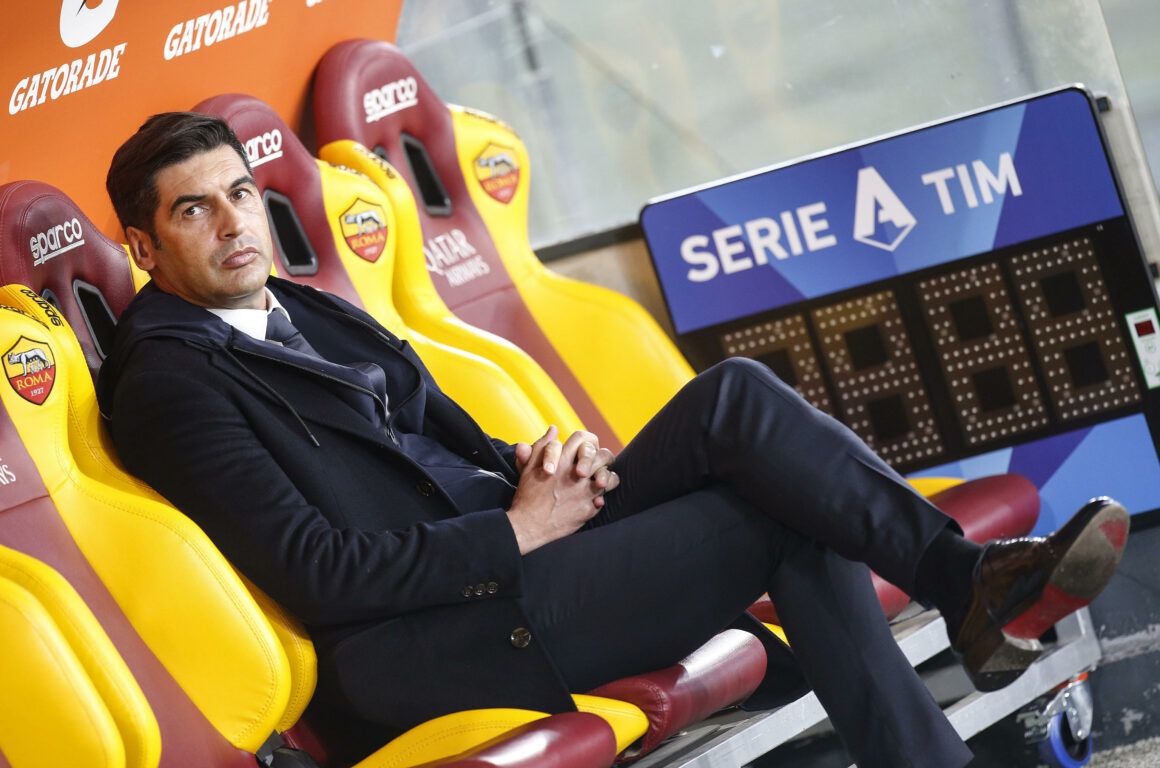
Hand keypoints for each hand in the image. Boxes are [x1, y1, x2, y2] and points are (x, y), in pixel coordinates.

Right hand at [507, 427, 618, 553]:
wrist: (528, 526)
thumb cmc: (527, 496)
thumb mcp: (529, 468)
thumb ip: (542, 446)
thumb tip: (553, 429)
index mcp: (560, 461)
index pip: (582, 438)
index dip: (586, 441)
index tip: (587, 448)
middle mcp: (575, 474)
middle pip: (602, 455)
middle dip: (604, 456)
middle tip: (602, 461)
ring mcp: (583, 492)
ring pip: (607, 476)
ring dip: (606, 476)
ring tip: (601, 478)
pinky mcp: (588, 508)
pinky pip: (604, 497)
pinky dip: (602, 495)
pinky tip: (598, 496)